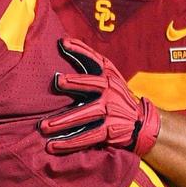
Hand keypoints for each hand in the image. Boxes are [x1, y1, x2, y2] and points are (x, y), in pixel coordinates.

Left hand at [38, 37, 159, 155]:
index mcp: (108, 78)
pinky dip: (70, 143)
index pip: (94, 62)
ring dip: (63, 123)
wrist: (142, 122)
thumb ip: (88, 58)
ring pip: (85, 116)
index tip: (63, 45)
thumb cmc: (116, 93)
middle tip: (56, 82)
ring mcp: (111, 114)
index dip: (80, 52)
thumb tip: (63, 41)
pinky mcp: (109, 132)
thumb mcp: (108, 73)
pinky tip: (53, 146)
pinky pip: (88, 138)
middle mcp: (110, 94)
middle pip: (91, 88)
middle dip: (74, 84)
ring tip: (43, 127)